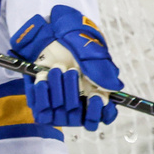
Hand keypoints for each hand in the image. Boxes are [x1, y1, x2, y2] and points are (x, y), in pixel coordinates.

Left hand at [10, 5, 123, 130]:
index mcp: (97, 95)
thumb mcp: (93, 55)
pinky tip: (43, 77)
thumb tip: (113, 88)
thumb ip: (103, 72)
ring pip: (59, 116)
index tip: (96, 97)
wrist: (51, 35)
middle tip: (71, 71)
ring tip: (57, 68)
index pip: (103, 117)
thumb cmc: (77, 46)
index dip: (99, 112)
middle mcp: (78, 104)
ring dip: (58, 90)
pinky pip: (40, 109)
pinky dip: (41, 93)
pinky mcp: (40, 101)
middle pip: (78, 117)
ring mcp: (58, 105)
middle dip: (73, 92)